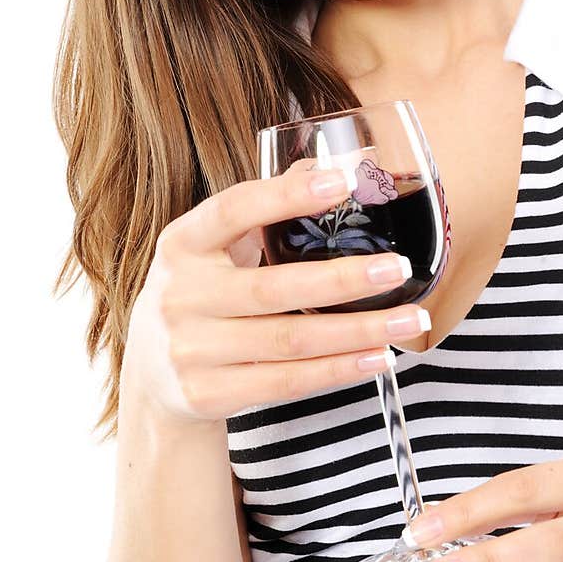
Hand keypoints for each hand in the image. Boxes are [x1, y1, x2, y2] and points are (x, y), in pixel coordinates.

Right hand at [121, 161, 424, 425]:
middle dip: (343, 280)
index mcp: (181, 243)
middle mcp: (178, 295)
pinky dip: (338, 370)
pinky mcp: (206, 394)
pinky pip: (286, 382)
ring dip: (357, 331)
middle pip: (272, 287)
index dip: (285, 196)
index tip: (342, 183)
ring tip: (410, 321)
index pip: (232, 210)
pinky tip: (377, 356)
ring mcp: (188, 350)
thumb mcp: (216, 247)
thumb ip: (266, 208)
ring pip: (289, 341)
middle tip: (398, 268)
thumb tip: (332, 167)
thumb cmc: (202, 292)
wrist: (153, 374)